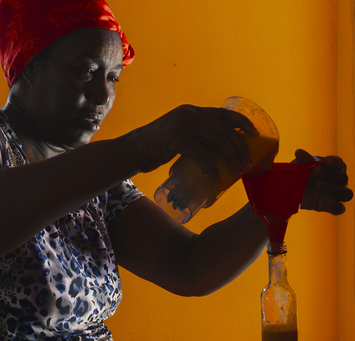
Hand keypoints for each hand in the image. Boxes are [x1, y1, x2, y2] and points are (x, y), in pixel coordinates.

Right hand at [129, 105, 256, 182]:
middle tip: (247, 162)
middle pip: (224, 128)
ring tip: (238, 170)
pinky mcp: (176, 137)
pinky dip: (211, 169)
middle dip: (240, 146)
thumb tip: (215, 152)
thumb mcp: (178, 137)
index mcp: (192, 112)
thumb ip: (194, 138)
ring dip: (231, 157)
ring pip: (218, 139)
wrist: (132, 150)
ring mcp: (183, 123)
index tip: (254, 134)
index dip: (242, 122)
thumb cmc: (154, 148)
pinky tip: (215, 181)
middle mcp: (190, 114)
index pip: (223, 113)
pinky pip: (202, 155)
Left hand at [294, 149, 352, 214]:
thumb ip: (303, 161)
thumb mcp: (300, 167)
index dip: (334, 162)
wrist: (293, 190)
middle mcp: (338, 181)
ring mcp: (335, 194)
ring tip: (319, 184)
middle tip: (316, 172)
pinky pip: (340, 209)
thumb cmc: (301, 175)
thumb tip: (299, 151)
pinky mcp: (329, 206)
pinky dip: (337, 206)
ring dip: (334, 188)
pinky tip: (330, 202)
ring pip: (346, 193)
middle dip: (330, 174)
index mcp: (333, 168)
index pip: (339, 163)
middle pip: (343, 177)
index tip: (326, 161)